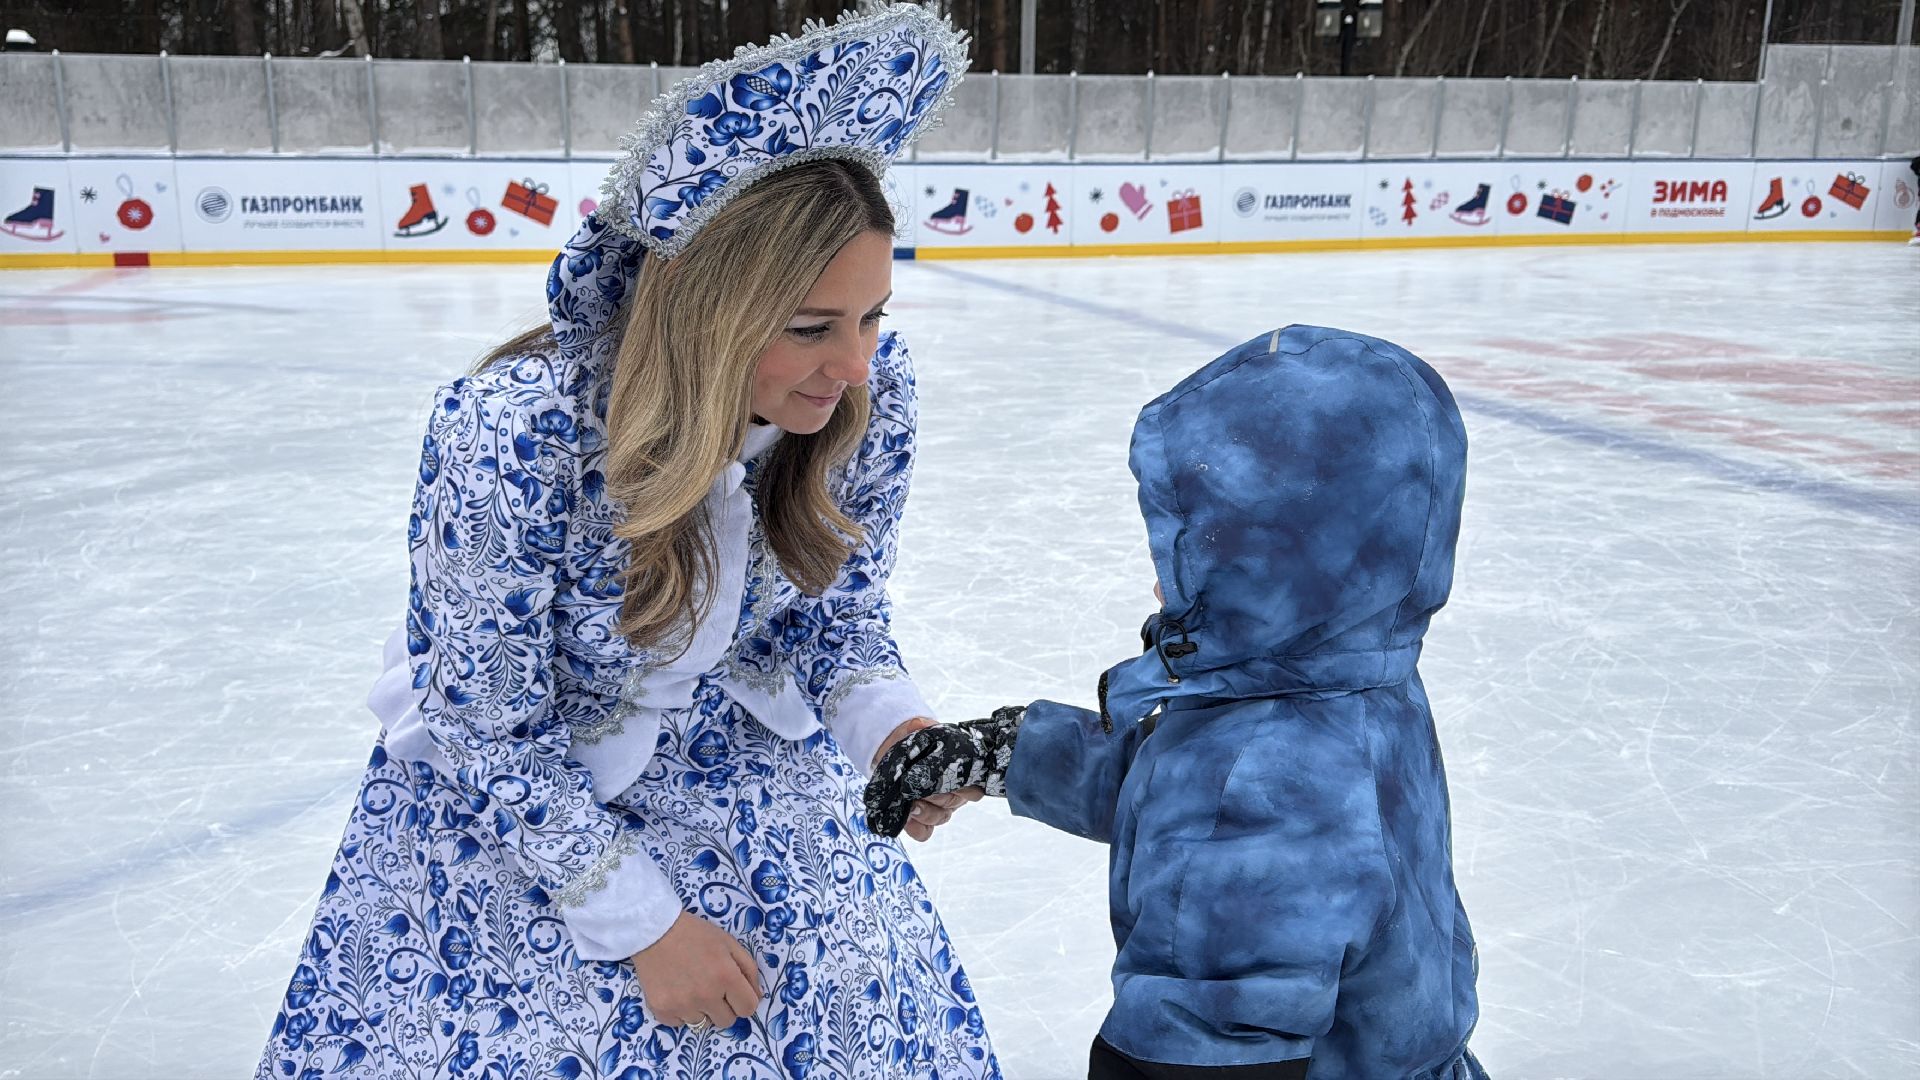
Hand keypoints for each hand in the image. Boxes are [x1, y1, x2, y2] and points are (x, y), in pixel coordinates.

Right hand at [630, 912, 761, 1028]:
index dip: (744, 1001)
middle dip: (724, 1007)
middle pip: (727, 1021)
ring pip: (703, 1024)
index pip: (748, 1009)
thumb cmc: (695, 934)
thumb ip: (749, 970)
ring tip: (691, 987)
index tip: (735, 993)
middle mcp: (706, 995)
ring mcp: (682, 1006)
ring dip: (702, 1010)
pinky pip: (680, 1023)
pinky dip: (681, 1012)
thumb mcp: (729, 943)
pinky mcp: (662, 1011)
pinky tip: (676, 991)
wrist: (654, 931)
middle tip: (712, 988)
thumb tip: (757, 997)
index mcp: (726, 976)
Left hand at [863, 707, 1024, 838]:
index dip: (962, 787)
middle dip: (937, 798)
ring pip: (940, 817)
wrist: (898, 750)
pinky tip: (906, 820)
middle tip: (922, 793)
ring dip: (925, 813)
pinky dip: (916, 828)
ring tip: (912, 806)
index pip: (972, 786)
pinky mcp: (923, 819)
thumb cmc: (917, 744)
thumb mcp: (921, 732)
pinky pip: (925, 831)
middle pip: (953, 802)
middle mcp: (955, 793)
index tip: (946, 780)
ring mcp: (941, 807)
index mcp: (962, 772)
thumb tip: (920, 726)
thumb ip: (923, 727)